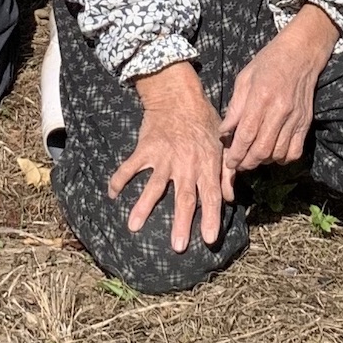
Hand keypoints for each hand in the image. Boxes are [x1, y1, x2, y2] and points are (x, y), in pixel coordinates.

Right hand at [109, 61, 227, 251]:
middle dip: (181, 222)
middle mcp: (186, 164)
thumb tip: (230, 198)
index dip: (211, 217)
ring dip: (143, 207)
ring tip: (133, 227)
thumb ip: (227, 172)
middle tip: (177, 246)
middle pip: (184, 198)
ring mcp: (164, 157)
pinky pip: (131, 166)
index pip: (212, 195)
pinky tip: (111, 194)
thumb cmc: (204, 121)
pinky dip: (119, 179)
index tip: (208, 239)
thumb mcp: (222, 144)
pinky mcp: (146, 149)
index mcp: (206, 164)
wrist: (178, 96)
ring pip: (154, 186)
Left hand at [219, 4, 335, 188]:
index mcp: (261, 97)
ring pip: (278, 153)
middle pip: (262, 149)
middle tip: (239, 164)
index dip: (236, 153)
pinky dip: (283, 158)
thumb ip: (234, 107)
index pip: (247, 134)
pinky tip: (273, 152)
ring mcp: (295, 117)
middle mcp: (279, 110)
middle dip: (247, 162)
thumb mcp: (245, 78)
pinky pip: (295, 151)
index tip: (229, 162)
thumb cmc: (269, 62)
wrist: (301, 53)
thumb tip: (224, 132)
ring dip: (263, 161)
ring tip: (254, 157)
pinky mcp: (305, 122)